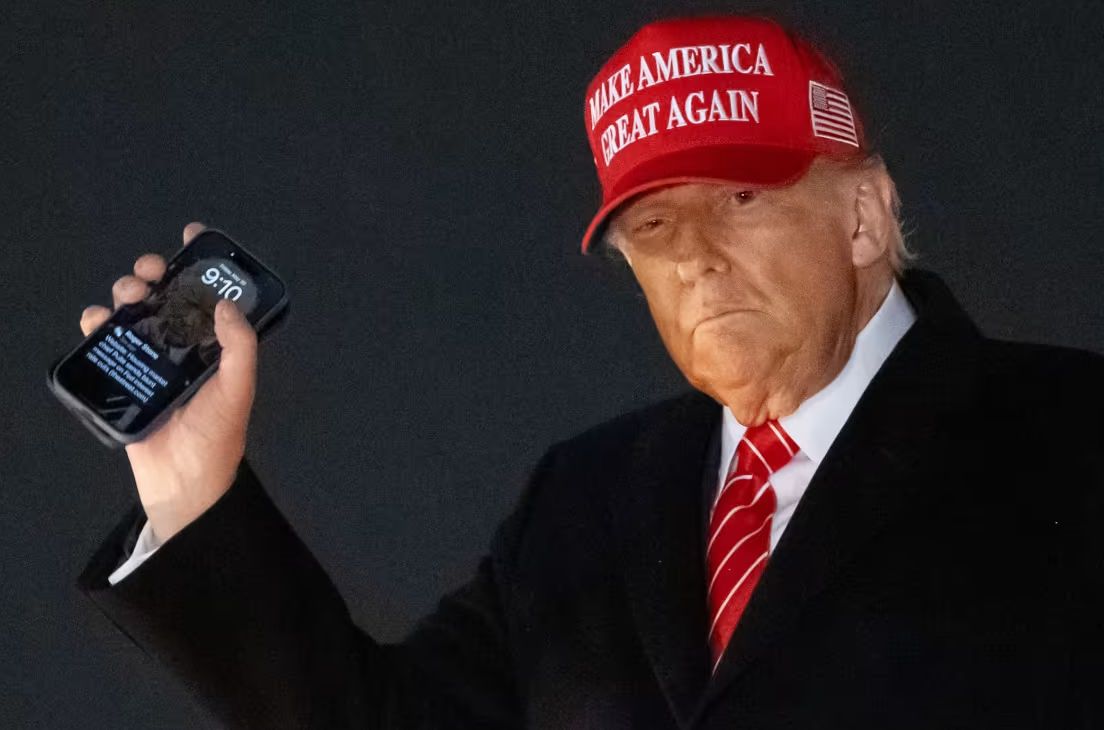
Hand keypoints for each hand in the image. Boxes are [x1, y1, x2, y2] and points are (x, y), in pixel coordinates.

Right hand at [80, 222, 257, 543]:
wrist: (181, 483)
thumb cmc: (215, 437)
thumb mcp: (238, 390)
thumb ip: (240, 348)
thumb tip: (227, 305)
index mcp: (215, 345)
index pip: (208, 294)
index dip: (200, 262)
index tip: (191, 235)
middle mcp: (183, 346)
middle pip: (164, 295)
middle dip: (154, 273)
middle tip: (150, 274)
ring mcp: (152, 360)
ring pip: (132, 311)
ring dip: (125, 294)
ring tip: (127, 298)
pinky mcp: (123, 377)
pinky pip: (105, 342)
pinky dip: (97, 324)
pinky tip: (99, 322)